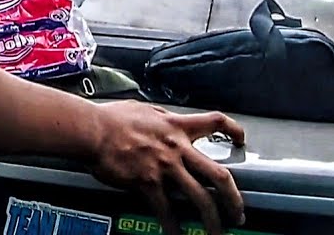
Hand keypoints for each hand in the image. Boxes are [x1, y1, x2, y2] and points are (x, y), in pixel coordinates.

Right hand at [88, 102, 245, 234]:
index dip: (234, 129)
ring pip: (200, 198)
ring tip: (217, 233)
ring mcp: (165, 167)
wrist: (92, 130)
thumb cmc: (111, 118)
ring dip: (212, 220)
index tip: (241, 139)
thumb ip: (161, 118)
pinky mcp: (148, 183)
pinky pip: (167, 211)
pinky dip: (174, 228)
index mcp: (177, 126)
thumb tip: (164, 121)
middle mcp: (177, 147)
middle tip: (238, 212)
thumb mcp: (144, 110)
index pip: (215, 122)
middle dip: (233, 198)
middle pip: (219, 175)